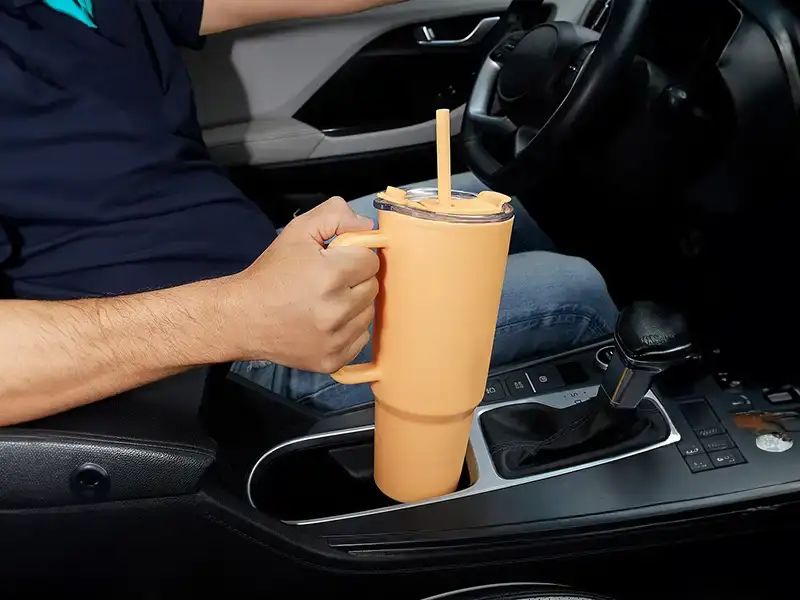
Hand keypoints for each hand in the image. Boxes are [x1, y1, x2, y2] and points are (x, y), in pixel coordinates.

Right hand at [224, 197, 378, 372]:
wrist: (242, 318)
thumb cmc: (270, 274)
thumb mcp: (297, 231)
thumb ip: (335, 216)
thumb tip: (368, 227)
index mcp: (330, 275)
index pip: (370, 260)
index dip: (353, 257)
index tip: (336, 261)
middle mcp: (336, 310)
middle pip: (373, 287)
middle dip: (355, 280)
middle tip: (329, 281)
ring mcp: (335, 339)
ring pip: (368, 314)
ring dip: (353, 306)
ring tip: (325, 302)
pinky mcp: (332, 360)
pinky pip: (360, 339)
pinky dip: (348, 330)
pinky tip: (326, 322)